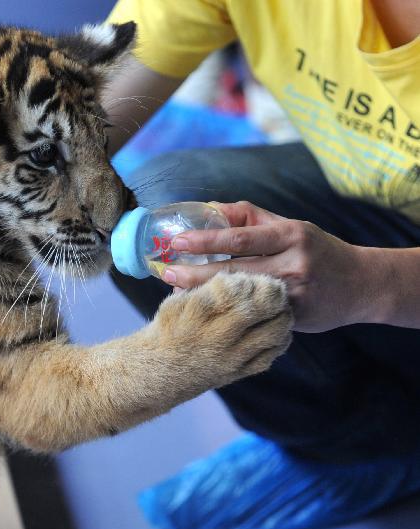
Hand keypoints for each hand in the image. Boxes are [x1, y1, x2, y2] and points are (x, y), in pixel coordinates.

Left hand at [160, 201, 377, 332]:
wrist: (362, 285)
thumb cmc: (316, 249)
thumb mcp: (288, 226)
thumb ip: (248, 217)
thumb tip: (207, 208)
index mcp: (291, 235)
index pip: (239, 238)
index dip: (205, 240)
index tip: (177, 241)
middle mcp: (293, 264)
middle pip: (232, 271)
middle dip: (194, 272)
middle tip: (166, 272)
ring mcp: (293, 295)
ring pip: (238, 296)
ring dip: (204, 295)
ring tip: (176, 291)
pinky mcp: (292, 319)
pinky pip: (251, 315)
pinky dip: (225, 312)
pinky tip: (204, 311)